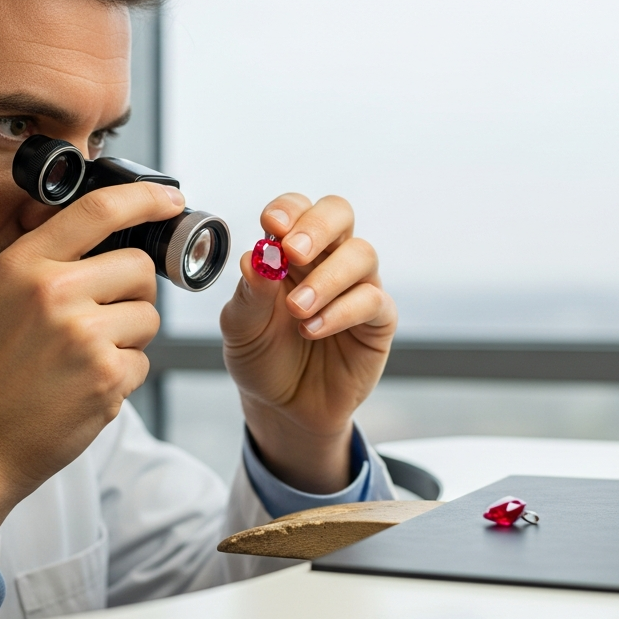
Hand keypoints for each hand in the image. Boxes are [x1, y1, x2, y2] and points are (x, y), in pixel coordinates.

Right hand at [0, 182, 185, 546]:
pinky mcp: (107, 377)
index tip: (170, 200)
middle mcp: (54, 292)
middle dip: (132, 293)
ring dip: (129, 340)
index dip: (146, 199)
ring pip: (148, 317)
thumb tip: (103, 229)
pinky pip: (143, 362)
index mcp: (23, 265)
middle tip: (98, 322)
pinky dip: (122, 377)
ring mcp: (84, 335)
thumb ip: (44, 262)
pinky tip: (82, 389)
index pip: (98, 210)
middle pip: (139, 268)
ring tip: (80, 361)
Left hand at [220, 194, 397, 493]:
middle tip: (293, 252)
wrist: (284, 408)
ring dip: (327, 278)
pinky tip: (313, 330)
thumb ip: (249, 293)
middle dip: (317, 226)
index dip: (289, 210)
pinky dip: (341, 311)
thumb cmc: (263, 358)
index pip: (298, 210)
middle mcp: (328, 260)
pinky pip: (373, 300)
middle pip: (339, 214)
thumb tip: (255, 256)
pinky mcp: (378, 320)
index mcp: (291, 250)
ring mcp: (357, 287)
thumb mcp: (241, 328)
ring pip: (362, 254)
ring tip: (297, 309)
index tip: (271, 225)